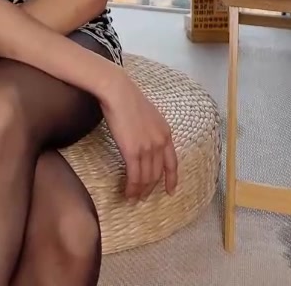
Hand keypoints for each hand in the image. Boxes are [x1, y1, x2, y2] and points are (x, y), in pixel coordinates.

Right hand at [100, 68, 177, 203]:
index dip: (171, 179)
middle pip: (157, 174)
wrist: (118, 92)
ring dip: (139, 191)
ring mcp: (147, 148)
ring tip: (133, 198)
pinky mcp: (132, 152)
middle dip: (150, 188)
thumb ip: (151, 130)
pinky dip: (132, 188)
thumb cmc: (128, 99)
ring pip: (146, 178)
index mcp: (166, 133)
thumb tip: (145, 141)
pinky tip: (127, 193)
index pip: (172, 163)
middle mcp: (160, 143)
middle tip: (142, 197)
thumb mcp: (149, 115)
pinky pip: (134, 177)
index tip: (170, 191)